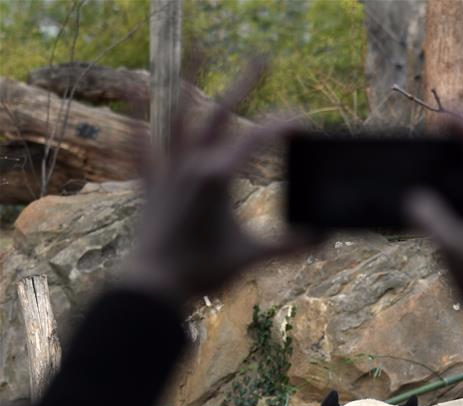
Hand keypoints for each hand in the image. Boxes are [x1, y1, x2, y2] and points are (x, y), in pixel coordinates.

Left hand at [120, 63, 316, 306]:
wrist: (153, 286)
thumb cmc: (201, 272)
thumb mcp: (251, 257)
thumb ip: (290, 246)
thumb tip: (324, 238)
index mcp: (217, 176)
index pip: (258, 138)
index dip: (284, 126)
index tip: (304, 124)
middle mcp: (190, 165)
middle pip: (219, 114)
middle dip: (243, 85)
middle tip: (261, 62)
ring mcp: (167, 172)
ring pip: (178, 118)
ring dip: (189, 85)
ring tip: (196, 54)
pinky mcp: (149, 186)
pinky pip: (143, 148)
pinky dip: (139, 125)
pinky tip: (131, 102)